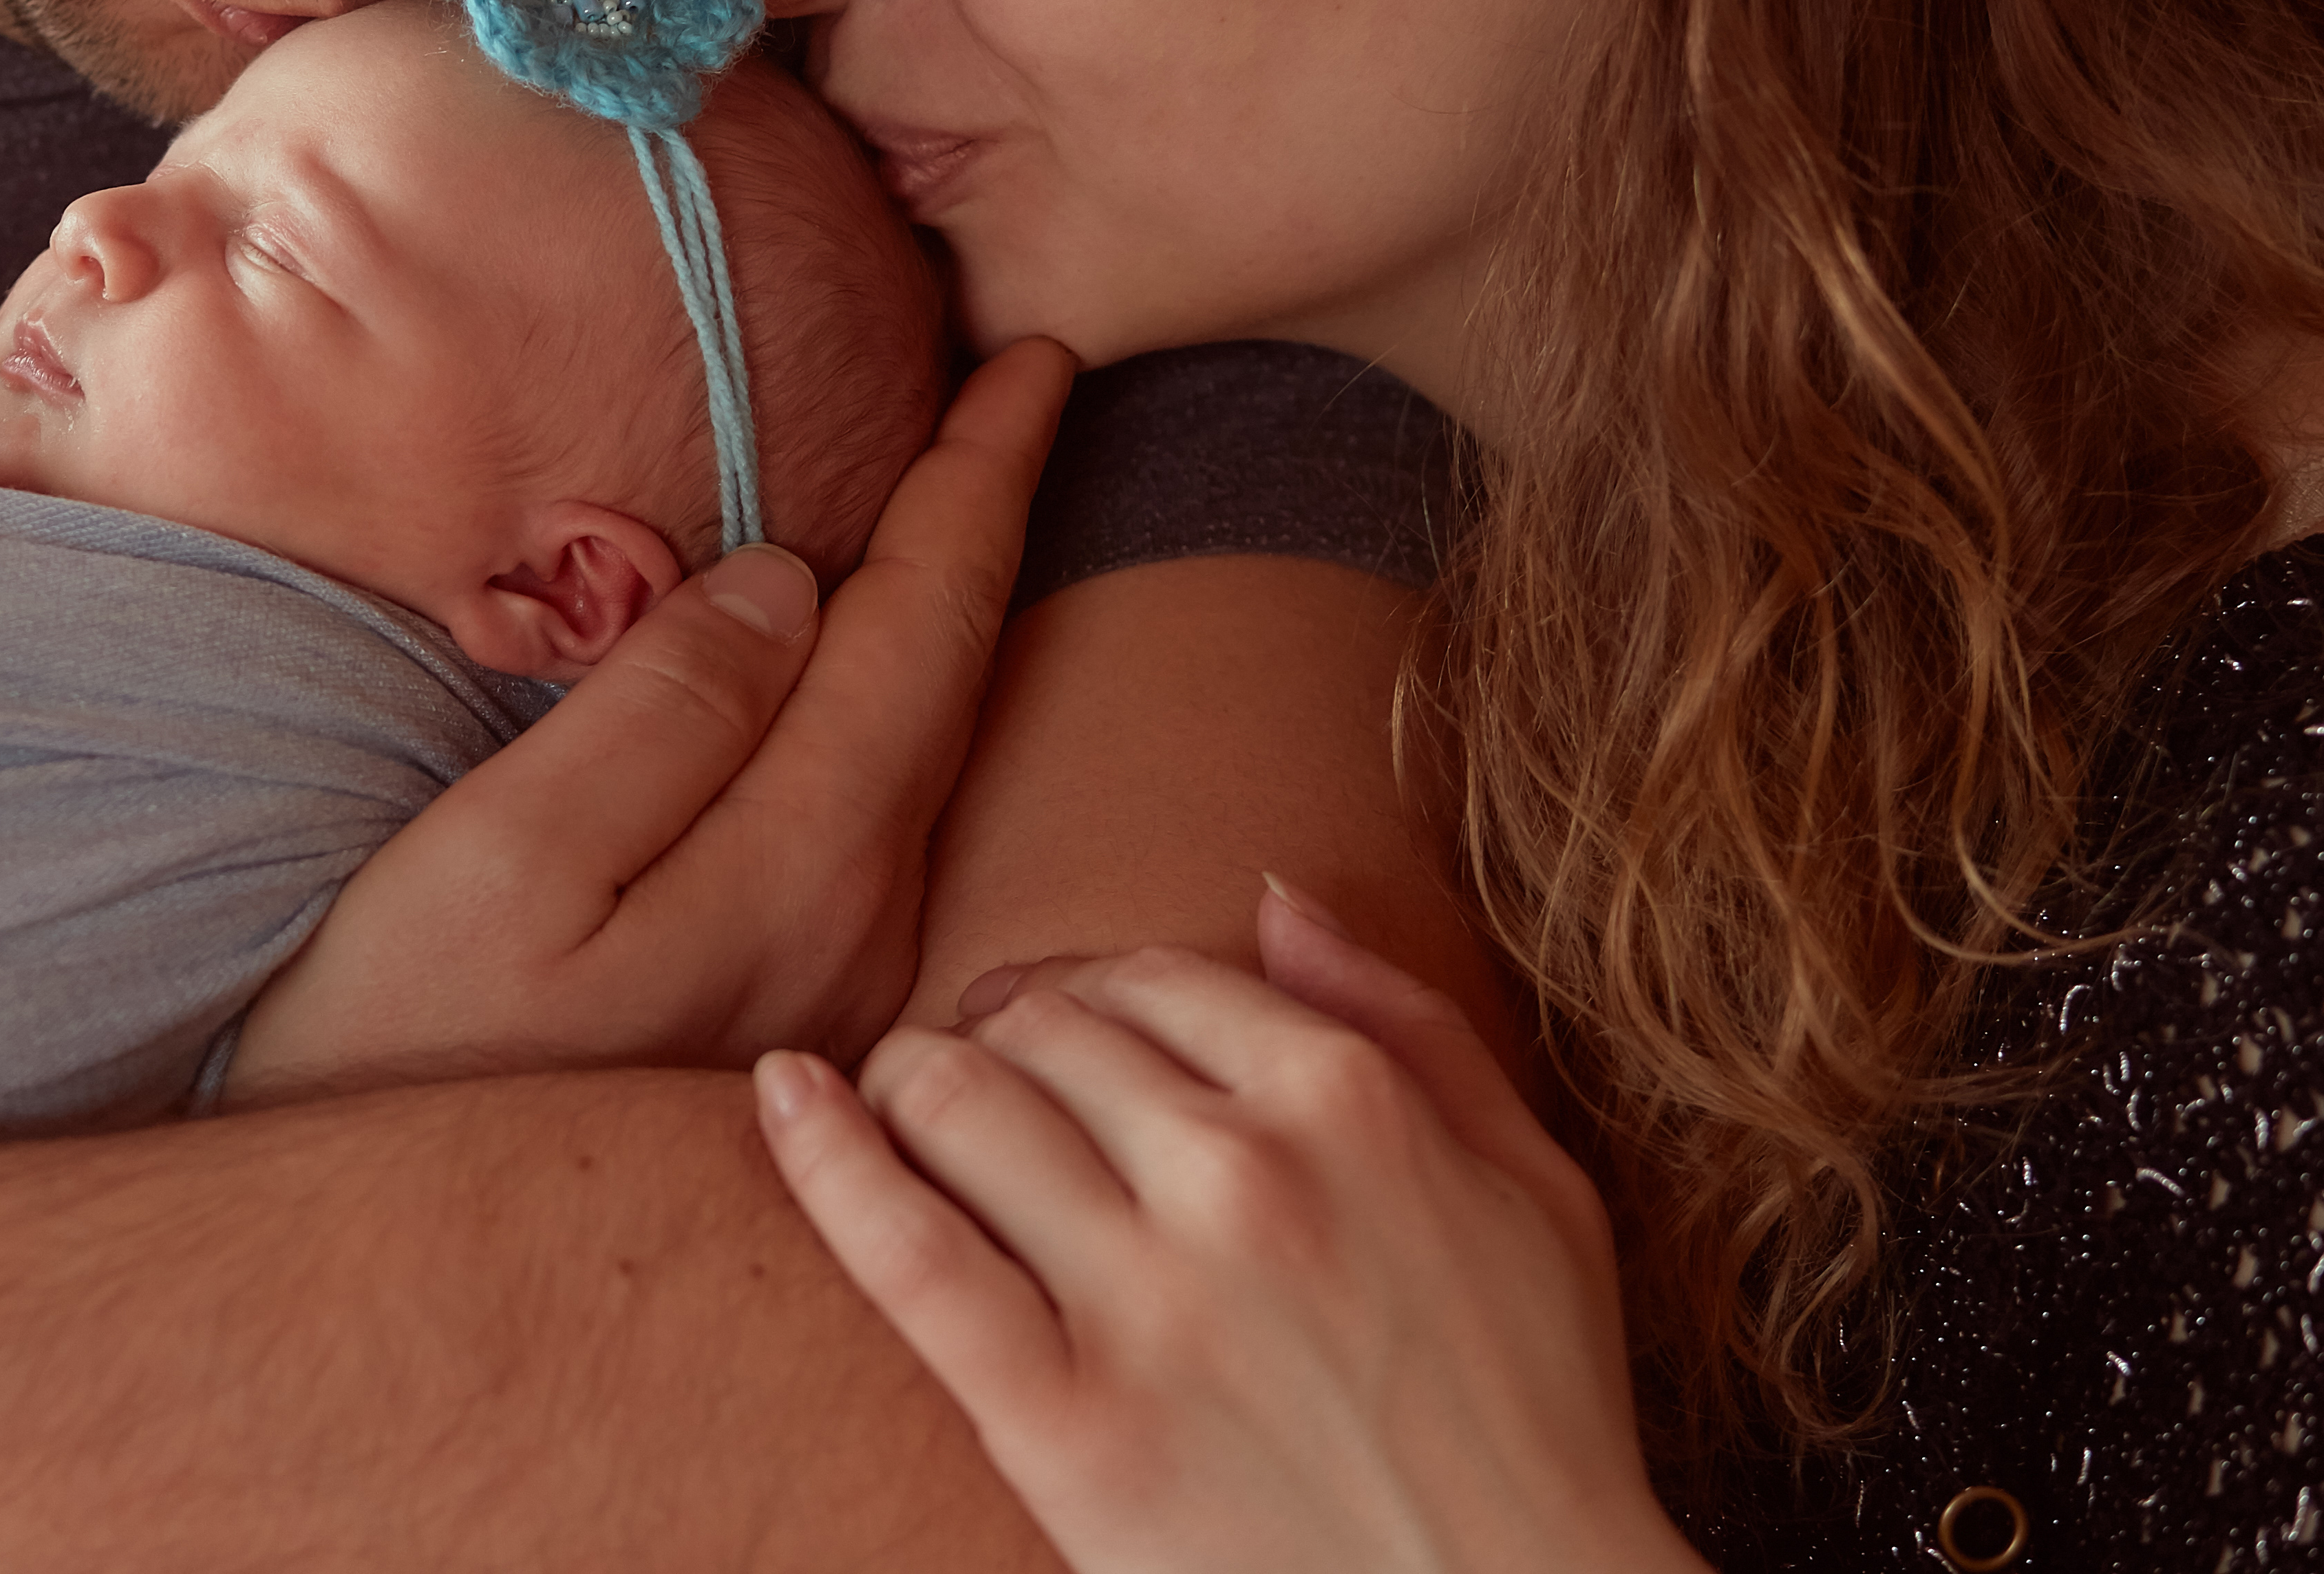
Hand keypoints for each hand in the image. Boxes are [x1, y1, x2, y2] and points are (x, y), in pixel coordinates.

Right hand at [223, 339, 1072, 1100]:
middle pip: (951, 684)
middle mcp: (863, 930)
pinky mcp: (795, 1017)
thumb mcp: (508, 859)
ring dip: (947, 617)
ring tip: (960, 499)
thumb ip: (663, 715)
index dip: (981, 479)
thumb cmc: (394, 1038)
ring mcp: (841, 987)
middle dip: (988, 525)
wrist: (379, 1268)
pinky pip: (880, 820)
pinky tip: (875, 674)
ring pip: (923, 756)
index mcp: (805, 868)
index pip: (929, 625)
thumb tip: (787, 580)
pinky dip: (897, 710)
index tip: (1041, 355)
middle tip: (1022, 388)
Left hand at [753, 888, 1706, 1573]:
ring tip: (900, 1118)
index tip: (1057, 1039)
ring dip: (908, 1087)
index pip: (1145, 976)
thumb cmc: (1536, 1416)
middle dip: (993, 1038)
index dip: (1084, 999)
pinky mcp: (1068, 1426)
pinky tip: (786, 1100)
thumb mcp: (1535, 1192)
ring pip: (954, 1101)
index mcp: (1354, 1103)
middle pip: (1037, 1027)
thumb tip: (1276, 897)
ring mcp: (1152, 1302)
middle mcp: (1245, 1178)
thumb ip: (1410, 1023)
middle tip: (976, 1086)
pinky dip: (824, 1154)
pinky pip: (904, 1250)